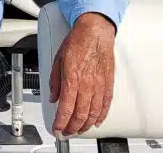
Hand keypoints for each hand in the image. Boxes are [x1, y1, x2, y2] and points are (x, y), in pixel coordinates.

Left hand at [49, 12, 116, 136]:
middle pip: (80, 115)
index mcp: (72, 79)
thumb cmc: (78, 42)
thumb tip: (53, 97)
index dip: (60, 123)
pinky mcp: (108, 83)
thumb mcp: (57, 60)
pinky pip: (106, 104)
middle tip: (66, 131)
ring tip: (79, 129)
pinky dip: (101, 115)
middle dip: (72, 127)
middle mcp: (87, 85)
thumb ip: (55, 82)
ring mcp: (99, 85)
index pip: (65, 109)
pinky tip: (96, 121)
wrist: (95, 32)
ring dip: (86, 124)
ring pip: (94, 113)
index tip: (57, 128)